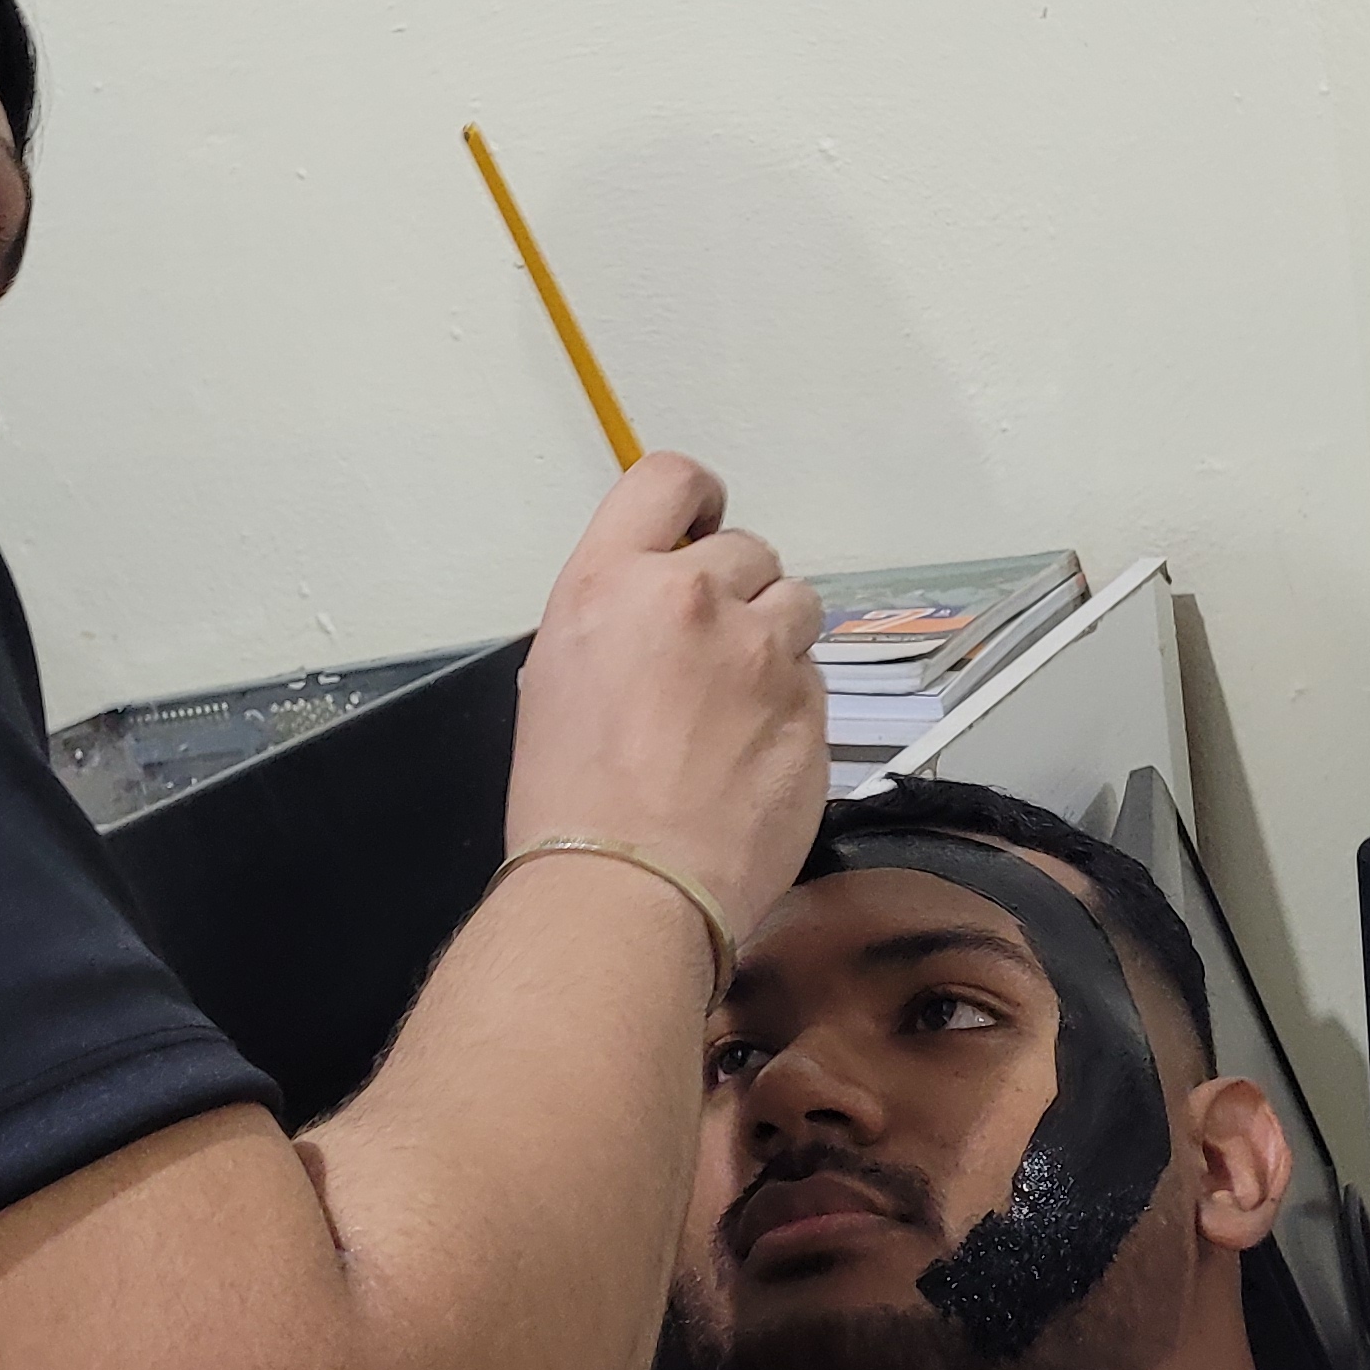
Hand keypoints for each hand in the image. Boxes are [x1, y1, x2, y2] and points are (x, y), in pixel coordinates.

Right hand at [510, 453, 827, 943]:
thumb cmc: (568, 800)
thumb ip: (620, 616)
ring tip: (737, 707)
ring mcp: (763, 654)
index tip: (703, 526)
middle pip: (748, 549)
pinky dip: (790, 707)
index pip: (671, 479)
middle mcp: (692, 599)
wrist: (624, 890)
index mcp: (612, 581)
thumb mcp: (556, 676)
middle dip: (737, 592)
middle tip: (711, 655)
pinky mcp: (812, 710)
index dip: (697, 499)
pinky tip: (752, 756)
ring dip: (775, 642)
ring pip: (797, 607)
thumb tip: (660, 607)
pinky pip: (812, 682)